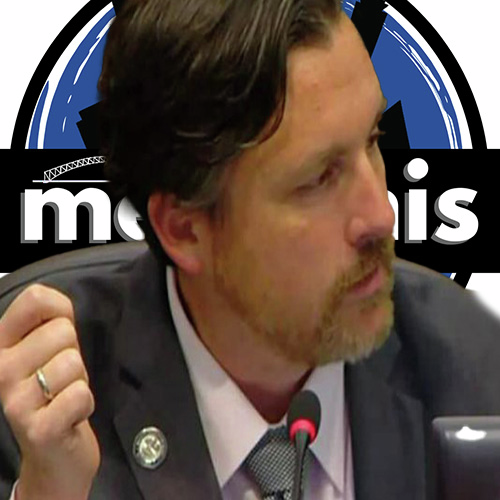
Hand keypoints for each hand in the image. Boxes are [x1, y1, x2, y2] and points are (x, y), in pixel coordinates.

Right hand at [0, 284, 99, 499]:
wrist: (53, 454)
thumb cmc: (55, 393)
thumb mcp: (50, 351)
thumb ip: (52, 321)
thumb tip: (56, 305)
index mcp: (1, 346)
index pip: (35, 298)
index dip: (61, 310)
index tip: (59, 334)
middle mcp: (0, 370)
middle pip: (63, 331)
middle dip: (74, 355)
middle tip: (62, 379)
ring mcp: (15, 401)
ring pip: (73, 362)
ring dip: (79, 381)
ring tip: (64, 397)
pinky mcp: (38, 428)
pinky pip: (80, 393)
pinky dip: (85, 404)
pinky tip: (70, 416)